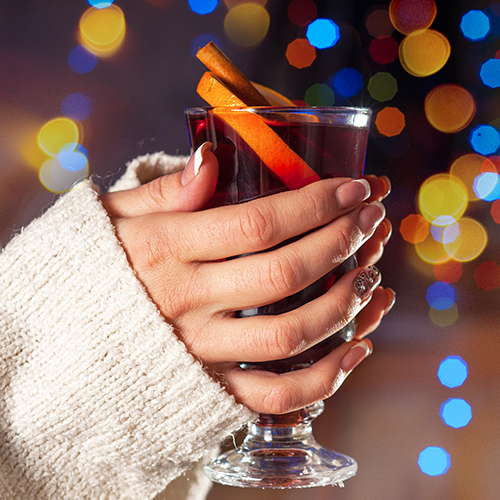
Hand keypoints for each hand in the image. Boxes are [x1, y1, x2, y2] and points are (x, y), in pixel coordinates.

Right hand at [100, 144, 393, 413]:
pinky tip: (358, 347)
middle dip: (342, 241)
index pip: (257, 222)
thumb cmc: (98, 263)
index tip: (353, 187)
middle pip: (284, 273)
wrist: (64, 333)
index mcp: (166, 250)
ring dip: (344, 303)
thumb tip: (210, 156)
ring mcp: (201, 351)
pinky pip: (274, 396)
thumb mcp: (115, 215)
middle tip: (372, 219)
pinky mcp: (211, 387)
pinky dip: (325, 379)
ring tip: (373, 273)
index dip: (315, 203)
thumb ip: (165, 190)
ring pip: (289, 335)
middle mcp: (187, 303)